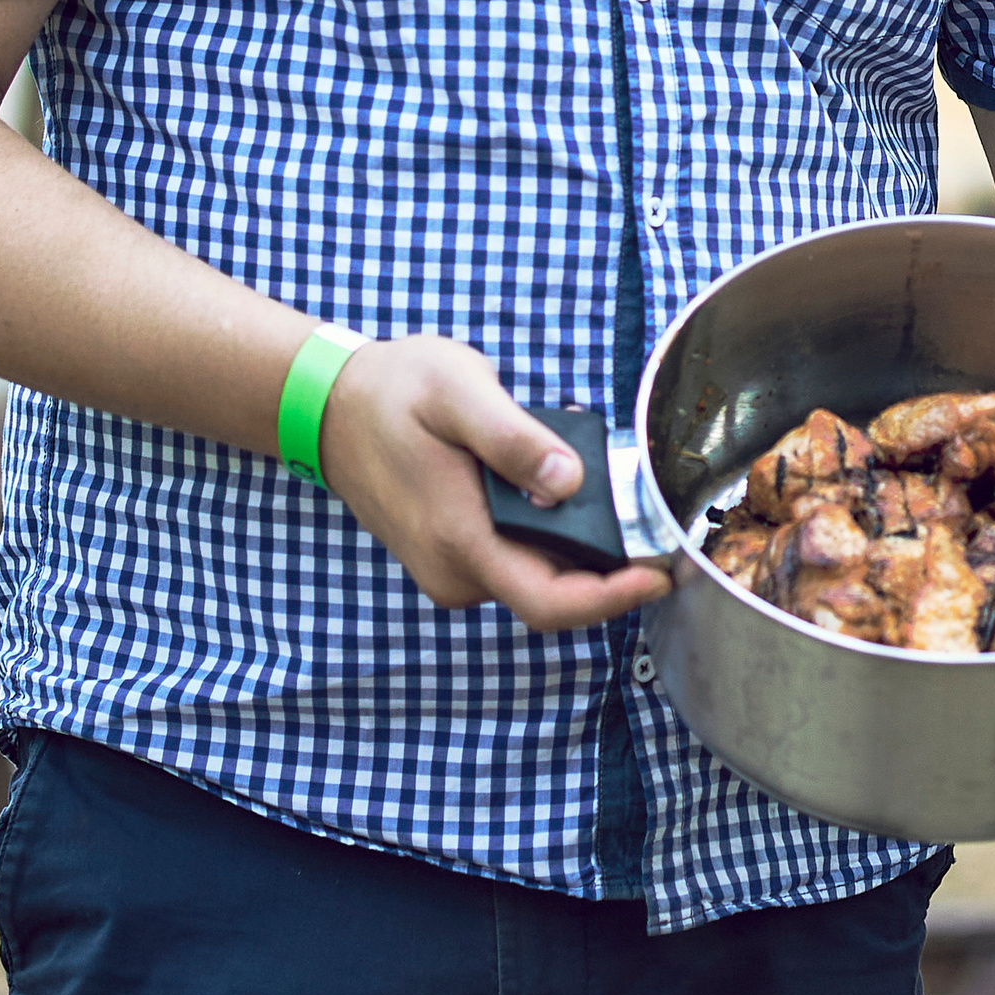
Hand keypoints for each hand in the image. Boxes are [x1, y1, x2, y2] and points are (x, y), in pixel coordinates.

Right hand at [316, 337, 670, 634]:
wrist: (332, 407)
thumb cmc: (395, 392)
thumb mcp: (460, 393)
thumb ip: (515, 439)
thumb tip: (569, 483)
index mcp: (462, 541)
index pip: (552, 603)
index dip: (613, 598)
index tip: (661, 575)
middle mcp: (455, 573)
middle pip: (553, 594)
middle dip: (606, 564)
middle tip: (642, 511)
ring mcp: (450, 571)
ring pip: (535, 577)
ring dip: (574, 544)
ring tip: (587, 478)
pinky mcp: (450, 559)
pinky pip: (514, 560)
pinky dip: (545, 536)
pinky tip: (549, 487)